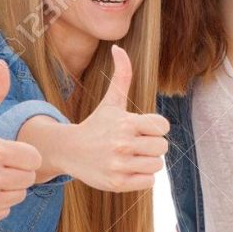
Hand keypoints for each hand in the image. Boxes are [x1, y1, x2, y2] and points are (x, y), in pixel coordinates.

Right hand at [61, 46, 169, 191]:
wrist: (70, 151)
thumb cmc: (96, 125)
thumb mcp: (111, 102)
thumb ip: (122, 75)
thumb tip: (118, 47)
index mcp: (125, 123)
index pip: (162, 126)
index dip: (156, 127)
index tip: (142, 128)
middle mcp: (123, 144)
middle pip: (162, 147)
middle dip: (152, 146)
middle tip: (136, 145)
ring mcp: (119, 165)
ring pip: (157, 165)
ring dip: (147, 162)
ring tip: (132, 157)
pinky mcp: (117, 183)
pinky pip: (148, 182)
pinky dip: (142, 177)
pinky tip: (128, 169)